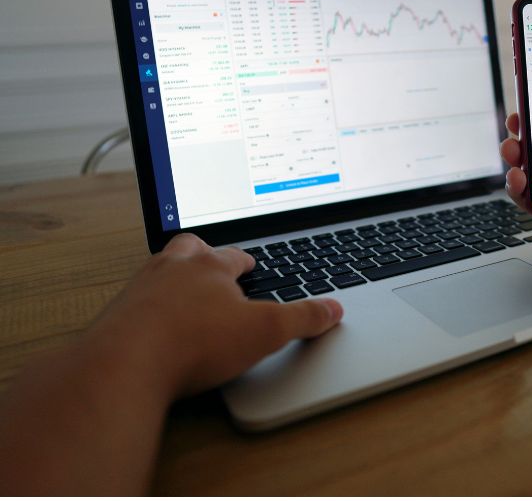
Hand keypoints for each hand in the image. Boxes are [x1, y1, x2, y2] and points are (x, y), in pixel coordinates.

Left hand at [93, 233, 342, 397]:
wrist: (125, 365)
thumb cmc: (195, 341)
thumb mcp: (264, 332)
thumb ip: (302, 318)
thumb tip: (333, 308)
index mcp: (209, 266)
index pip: (233, 255)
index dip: (245, 261)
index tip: (250, 264)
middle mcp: (171, 269)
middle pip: (188, 249)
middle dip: (202, 254)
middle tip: (210, 263)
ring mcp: (139, 290)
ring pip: (158, 270)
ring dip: (172, 276)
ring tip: (183, 290)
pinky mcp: (115, 315)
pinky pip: (134, 300)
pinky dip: (147, 306)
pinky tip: (154, 324)